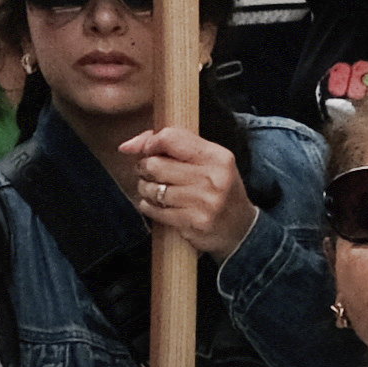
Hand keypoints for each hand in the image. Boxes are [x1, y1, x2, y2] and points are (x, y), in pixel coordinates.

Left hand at [112, 127, 253, 256]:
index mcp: (217, 156)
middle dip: (144, 168)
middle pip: (156, 164)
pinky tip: (156, 205)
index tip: (146, 150)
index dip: (150, 142)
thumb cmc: (218, 189)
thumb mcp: (208, 161)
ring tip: (153, 190)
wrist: (240, 229)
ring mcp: (204, 201)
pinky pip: (156, 210)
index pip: (172, 138)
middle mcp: (213, 177)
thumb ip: (173, 145)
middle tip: (147, 172)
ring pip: (153, 189)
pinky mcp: (194, 222)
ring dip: (146, 189)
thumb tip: (127, 146)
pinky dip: (149, 206)